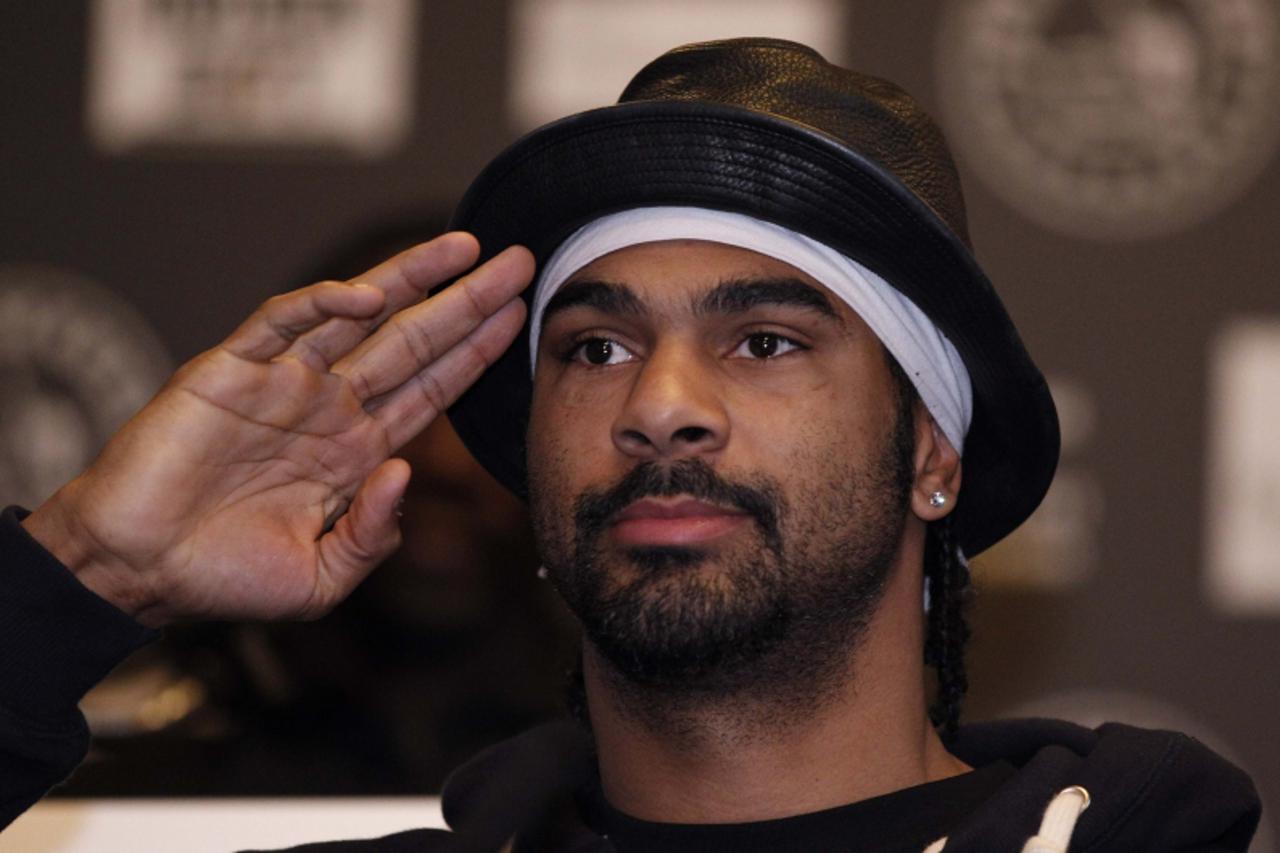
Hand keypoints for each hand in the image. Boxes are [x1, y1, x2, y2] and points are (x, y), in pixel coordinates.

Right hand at [22, 233, 532, 626]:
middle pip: (414, 341)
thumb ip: (372, 535)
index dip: (475, 353)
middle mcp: (328, 407)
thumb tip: (405, 473)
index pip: (432, 390)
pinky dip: (322, 304)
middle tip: (517, 262)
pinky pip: (282, 324)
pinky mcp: (229, 370)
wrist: (135, 571)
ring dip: (411, 279)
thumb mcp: (321, 579)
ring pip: (358, 316)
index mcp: (355, 450)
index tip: (518, 319)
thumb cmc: (223, 577)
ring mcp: (282, 383)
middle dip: (466, 302)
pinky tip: (370, 294)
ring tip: (463, 248)